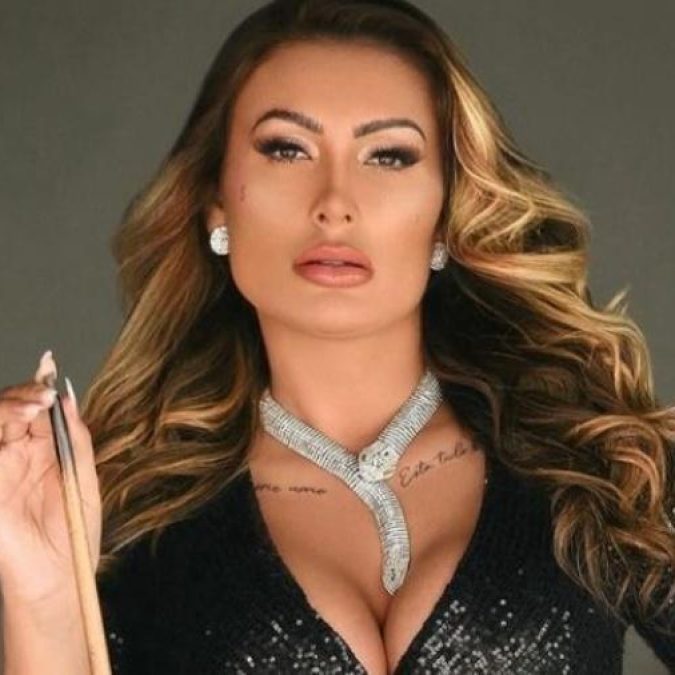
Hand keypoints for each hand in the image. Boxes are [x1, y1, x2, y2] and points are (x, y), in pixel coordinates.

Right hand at [0, 351, 100, 606]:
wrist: (58, 578)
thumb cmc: (74, 533)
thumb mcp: (83, 478)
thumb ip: (75, 438)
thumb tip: (67, 396)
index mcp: (42, 451)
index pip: (33, 409)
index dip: (38, 387)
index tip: (48, 366)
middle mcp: (15, 456)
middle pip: (6, 410)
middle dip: (21, 396)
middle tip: (42, 397)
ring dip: (6, 410)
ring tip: (32, 410)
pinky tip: (14, 428)